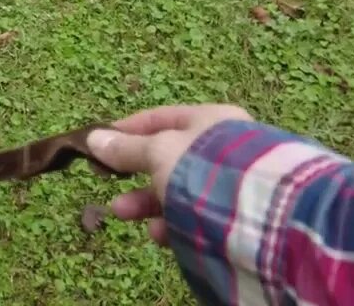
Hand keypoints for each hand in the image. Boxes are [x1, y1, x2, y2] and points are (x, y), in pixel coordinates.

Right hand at [86, 104, 251, 246]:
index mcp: (209, 121)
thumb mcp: (158, 152)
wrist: (260, 213)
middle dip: (132, 173)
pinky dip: (173, 222)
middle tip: (106, 184)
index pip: (160, 118)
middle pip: (166, 158)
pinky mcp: (234, 214)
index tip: (99, 144)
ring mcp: (229, 182)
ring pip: (177, 189)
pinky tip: (160, 234)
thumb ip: (126, 148)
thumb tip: (93, 138)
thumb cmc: (203, 168)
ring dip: (146, 201)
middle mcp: (221, 148)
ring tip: (122, 212)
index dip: (127, 130)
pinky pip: (195, 214)